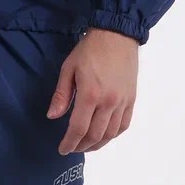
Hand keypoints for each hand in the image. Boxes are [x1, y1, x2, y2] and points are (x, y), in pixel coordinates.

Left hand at [46, 26, 138, 153]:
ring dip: (98, 144)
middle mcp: (108, 102)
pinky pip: (124, 125)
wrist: (116, 35)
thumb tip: (53, 116)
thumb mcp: (69, 68)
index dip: (70, 142)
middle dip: (82, 146)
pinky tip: (105, 135)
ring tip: (87, 145)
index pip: (78, 128)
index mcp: (90, 94)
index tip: (62, 149)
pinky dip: (113, 135)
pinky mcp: (131, 99)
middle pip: (95, 135)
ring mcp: (122, 102)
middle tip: (73, 147)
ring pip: (110, 134)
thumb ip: (62, 94)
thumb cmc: (89, 49)